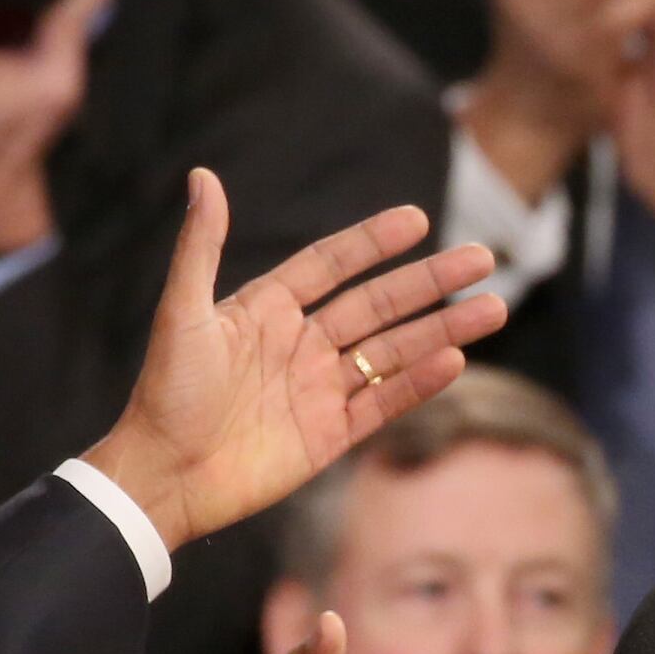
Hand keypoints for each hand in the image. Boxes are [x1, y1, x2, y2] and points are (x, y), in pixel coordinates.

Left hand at [81, 172, 510, 550]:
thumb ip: (201, 247)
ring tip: (492, 309)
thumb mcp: (182, 313)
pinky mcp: (328, 437)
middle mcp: (300, 345)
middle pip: (379, 305)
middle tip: (483, 258)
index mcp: (267, 310)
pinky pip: (383, 404)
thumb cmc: (164, 393)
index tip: (417, 220)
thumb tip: (203, 175)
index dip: (373, 243)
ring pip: (393, 352)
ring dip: (442, 330)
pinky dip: (419, 384)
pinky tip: (455, 361)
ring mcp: (317, 391)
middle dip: (431, 282)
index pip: (332, 265)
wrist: (162, 477)